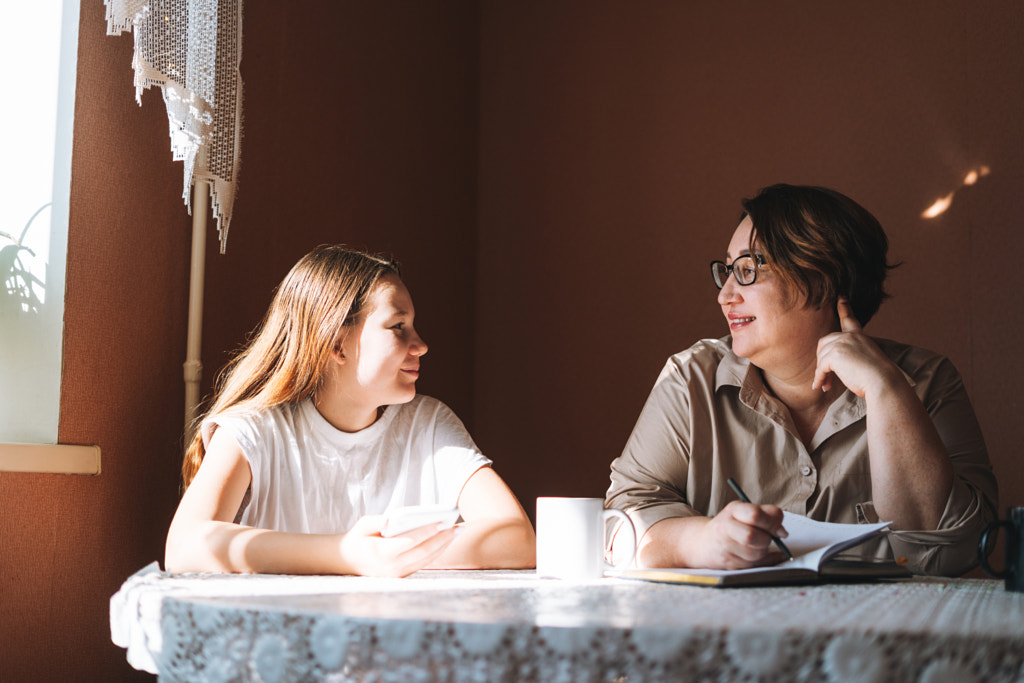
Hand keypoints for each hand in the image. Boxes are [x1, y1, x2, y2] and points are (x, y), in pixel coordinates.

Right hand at [338, 514, 455, 576]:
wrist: (346, 561)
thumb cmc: (357, 539)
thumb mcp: (362, 525)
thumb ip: (376, 521)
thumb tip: (392, 518)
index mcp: (383, 553)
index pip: (410, 541)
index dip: (427, 531)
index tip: (441, 522)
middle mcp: (393, 566)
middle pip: (424, 552)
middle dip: (442, 539)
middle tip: (457, 527)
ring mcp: (398, 573)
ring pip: (426, 559)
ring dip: (443, 546)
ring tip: (456, 533)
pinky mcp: (402, 575)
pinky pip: (423, 563)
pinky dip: (436, 552)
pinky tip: (445, 542)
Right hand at [693, 501, 787, 569]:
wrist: (703, 542)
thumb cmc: (730, 525)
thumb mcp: (745, 511)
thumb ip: (768, 514)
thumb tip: (782, 532)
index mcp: (733, 510)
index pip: (755, 515)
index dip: (771, 523)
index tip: (778, 529)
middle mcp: (724, 527)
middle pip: (753, 536)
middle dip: (766, 540)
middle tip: (766, 538)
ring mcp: (724, 547)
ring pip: (755, 554)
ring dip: (762, 551)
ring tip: (755, 545)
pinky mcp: (728, 563)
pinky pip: (753, 565)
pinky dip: (758, 560)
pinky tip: (751, 554)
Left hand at [812, 298, 896, 396]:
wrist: (883, 382)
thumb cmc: (876, 378)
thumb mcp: (864, 360)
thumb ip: (850, 355)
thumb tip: (828, 365)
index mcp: (859, 336)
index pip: (849, 319)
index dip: (844, 307)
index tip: (841, 297)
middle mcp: (850, 336)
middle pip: (824, 343)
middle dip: (822, 360)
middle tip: (824, 377)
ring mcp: (842, 343)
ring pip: (821, 357)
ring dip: (821, 372)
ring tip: (825, 385)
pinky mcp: (835, 354)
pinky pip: (821, 367)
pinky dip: (819, 377)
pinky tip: (821, 386)